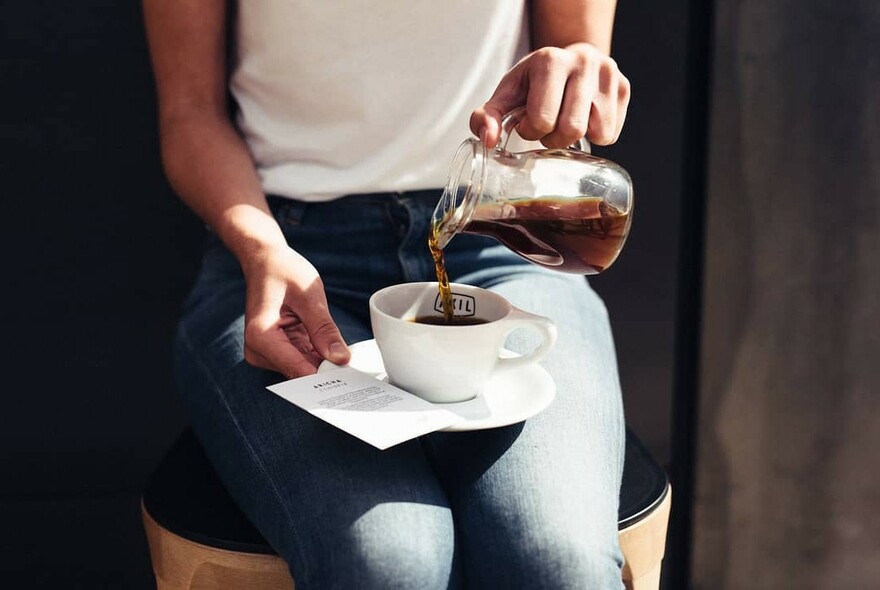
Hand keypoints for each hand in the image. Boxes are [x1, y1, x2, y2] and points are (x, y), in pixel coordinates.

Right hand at [241, 245, 349, 378]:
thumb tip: (341, 359)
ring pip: (302, 369)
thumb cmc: (284, 271)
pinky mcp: (274, 350)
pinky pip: (301, 360)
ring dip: (324, 363)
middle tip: (355, 367)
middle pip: (299, 373)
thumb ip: (324, 330)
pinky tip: (332, 349)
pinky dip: (318, 356)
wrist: (265, 261)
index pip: (298, 370)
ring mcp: (264, 352)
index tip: (351, 379)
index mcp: (262, 336)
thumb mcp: (310, 297)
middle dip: (327, 370)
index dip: (326, 376)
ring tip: (343, 353)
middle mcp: (258, 350)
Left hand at [470, 42, 629, 148]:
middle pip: (573, 129)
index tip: (527, 123)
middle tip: (547, 128)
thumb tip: (488, 140)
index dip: (531, 130)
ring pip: (598, 133)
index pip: (543, 118)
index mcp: (550, 61)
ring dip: (576, 139)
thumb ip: (487, 117)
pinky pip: (611, 133)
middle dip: (554, 138)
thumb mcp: (507, 95)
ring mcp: (608, 74)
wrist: (570, 59)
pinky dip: (595, 135)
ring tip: (565, 122)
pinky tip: (585, 119)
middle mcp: (584, 62)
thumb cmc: (534, 83)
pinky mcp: (624, 88)